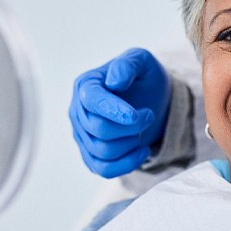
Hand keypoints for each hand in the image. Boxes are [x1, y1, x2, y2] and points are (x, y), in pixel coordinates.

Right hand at [69, 48, 172, 177]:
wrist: (152, 100)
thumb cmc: (144, 78)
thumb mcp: (142, 61)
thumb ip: (128, 64)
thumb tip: (114, 81)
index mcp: (86, 85)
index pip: (91, 101)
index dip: (113, 110)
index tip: (135, 116)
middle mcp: (78, 111)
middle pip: (99, 129)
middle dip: (131, 126)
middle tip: (148, 115)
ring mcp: (82, 135)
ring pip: (103, 151)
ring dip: (131, 143)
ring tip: (144, 128)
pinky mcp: (91, 155)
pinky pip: (104, 169)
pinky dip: (127, 164)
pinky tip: (143, 150)